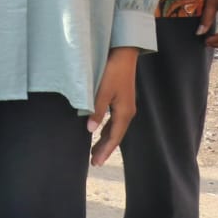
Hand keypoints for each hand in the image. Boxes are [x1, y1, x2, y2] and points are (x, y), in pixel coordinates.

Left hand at [88, 46, 138, 165]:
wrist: (123, 54)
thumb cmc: (112, 71)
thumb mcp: (102, 91)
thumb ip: (96, 110)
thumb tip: (90, 130)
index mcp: (124, 113)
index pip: (114, 137)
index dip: (105, 151)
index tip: (96, 163)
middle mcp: (127, 112)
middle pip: (115, 135)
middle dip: (105, 149)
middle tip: (94, 162)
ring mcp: (125, 106)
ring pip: (115, 128)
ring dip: (105, 140)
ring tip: (95, 150)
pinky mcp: (122, 99)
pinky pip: (115, 120)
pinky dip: (107, 129)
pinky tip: (100, 131)